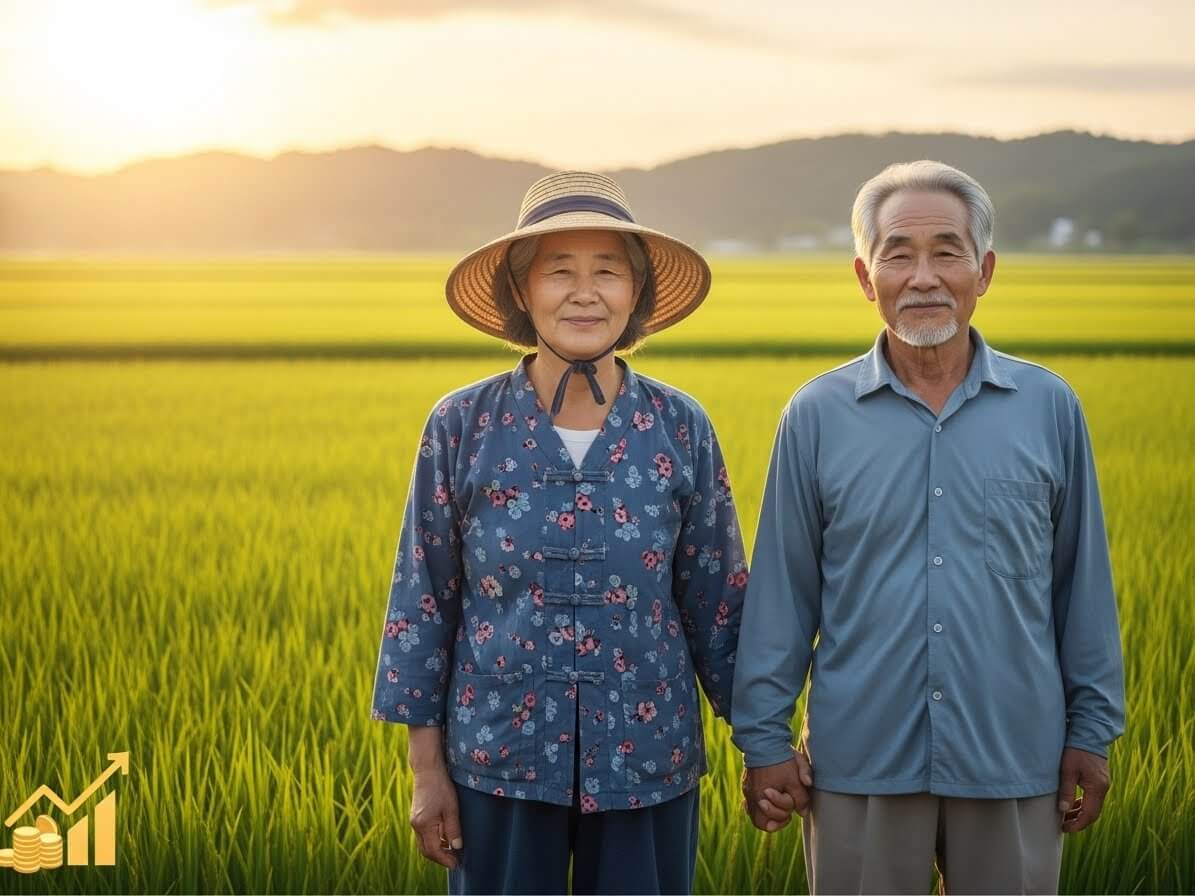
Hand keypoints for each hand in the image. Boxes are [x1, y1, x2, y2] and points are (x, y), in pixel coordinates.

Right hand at [408, 727, 463, 868]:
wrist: (427, 770)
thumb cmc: (441, 786)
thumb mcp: (451, 808)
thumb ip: (453, 829)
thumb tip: (456, 847)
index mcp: (423, 824)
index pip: (433, 850)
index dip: (445, 859)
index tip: (456, 864)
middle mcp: (416, 825)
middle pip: (426, 850)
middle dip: (440, 858)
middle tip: (454, 860)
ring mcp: (414, 821)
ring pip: (423, 843)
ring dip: (436, 850)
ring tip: (451, 851)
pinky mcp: (416, 816)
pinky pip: (423, 835)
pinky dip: (433, 840)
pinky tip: (444, 838)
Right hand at [741, 748, 813, 832]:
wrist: (764, 738)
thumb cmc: (781, 760)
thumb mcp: (796, 779)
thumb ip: (801, 799)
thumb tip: (803, 812)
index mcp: (761, 797)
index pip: (767, 823)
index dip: (781, 820)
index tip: (790, 811)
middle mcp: (750, 795)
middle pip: (759, 820)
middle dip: (775, 816)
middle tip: (786, 808)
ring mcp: (747, 788)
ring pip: (754, 810)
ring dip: (768, 810)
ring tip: (780, 802)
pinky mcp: (746, 781)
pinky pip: (750, 799)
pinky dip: (761, 801)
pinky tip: (770, 795)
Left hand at [1057, 746, 1110, 832]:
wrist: (1088, 734)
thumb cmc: (1076, 751)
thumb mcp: (1067, 771)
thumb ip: (1067, 791)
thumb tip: (1063, 810)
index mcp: (1097, 788)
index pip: (1089, 814)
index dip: (1077, 824)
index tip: (1065, 828)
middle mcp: (1103, 788)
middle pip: (1093, 813)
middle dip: (1080, 821)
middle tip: (1064, 825)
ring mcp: (1103, 784)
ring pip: (1094, 805)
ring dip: (1081, 812)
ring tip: (1066, 816)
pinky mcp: (1100, 779)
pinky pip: (1093, 797)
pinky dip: (1084, 803)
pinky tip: (1073, 803)